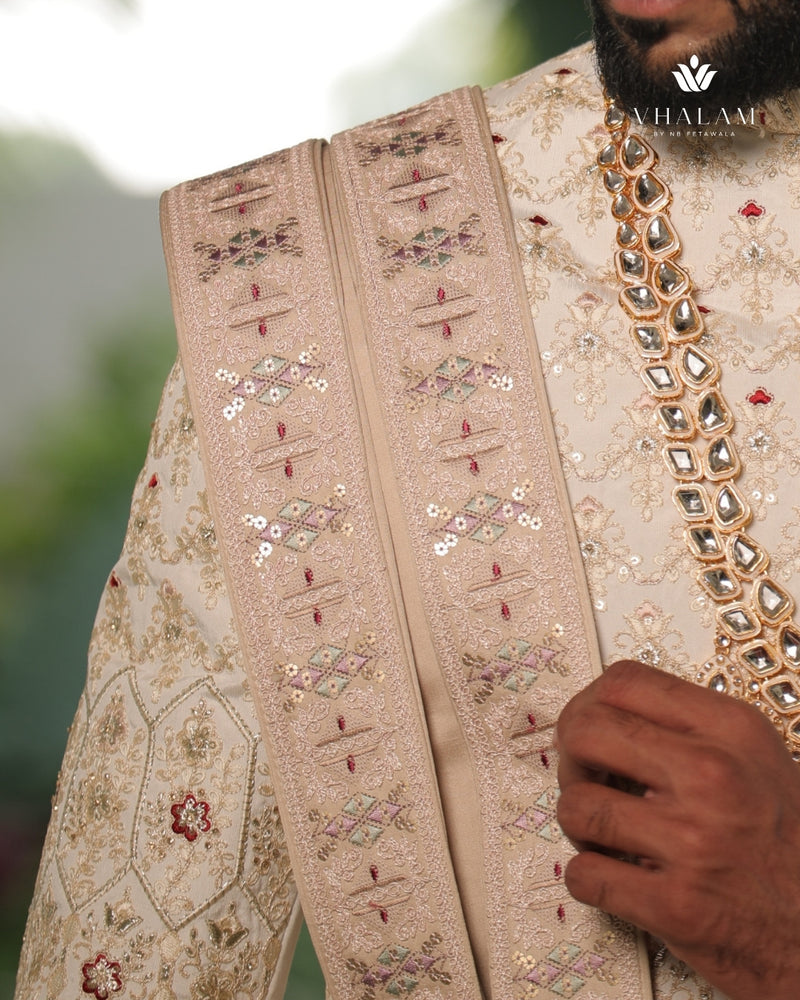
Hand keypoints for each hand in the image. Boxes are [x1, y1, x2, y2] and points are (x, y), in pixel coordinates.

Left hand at [556, 659, 799, 999]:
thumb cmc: (794, 850)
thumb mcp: (760, 761)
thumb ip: (693, 729)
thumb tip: (611, 712)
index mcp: (733, 732)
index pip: (623, 682)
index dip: (589, 703)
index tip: (588, 724)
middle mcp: (712, 777)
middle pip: (585, 732)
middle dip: (571, 758)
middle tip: (586, 779)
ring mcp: (692, 842)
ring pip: (577, 806)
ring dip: (579, 825)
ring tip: (605, 835)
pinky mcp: (676, 906)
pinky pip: (586, 876)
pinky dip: (588, 879)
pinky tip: (615, 877)